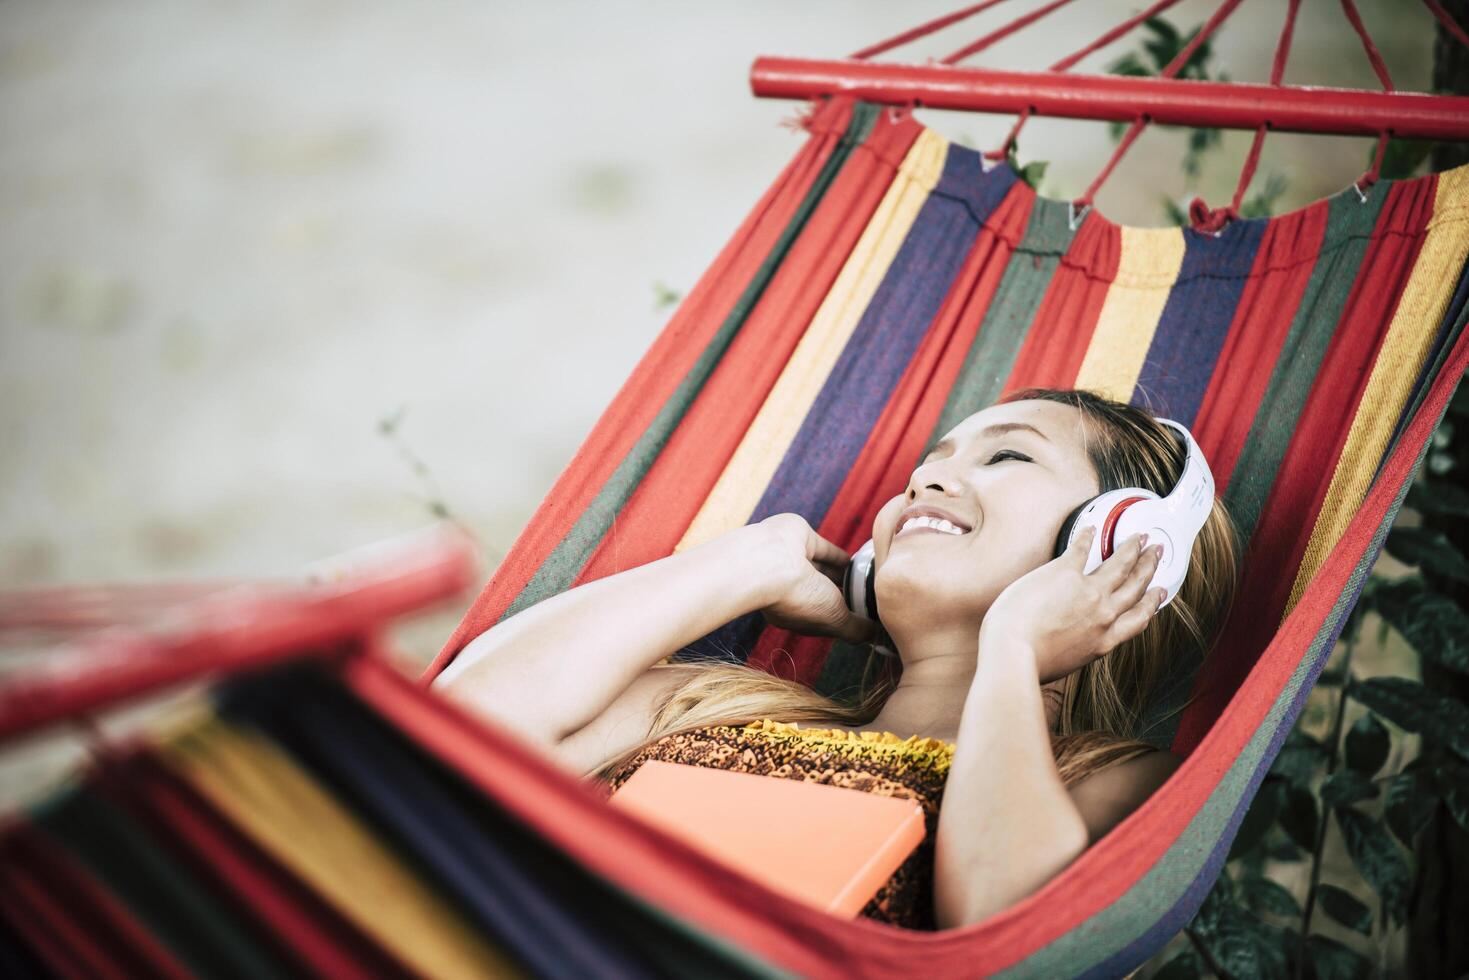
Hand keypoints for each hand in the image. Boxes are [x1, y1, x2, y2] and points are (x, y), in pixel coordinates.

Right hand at [744, 513, 875, 644]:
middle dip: (843, 598)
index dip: (842, 619)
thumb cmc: (798, 597)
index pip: (823, 618)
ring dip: (844, 575)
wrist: (770, 561)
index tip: (865, 620)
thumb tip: (874, 635)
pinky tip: (857, 560)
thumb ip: (855, 630)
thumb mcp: (834, 620)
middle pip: (824, 595)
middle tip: (869, 599)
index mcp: (795, 613)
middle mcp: (793, 590)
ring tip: (866, 580)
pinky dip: (841, 556)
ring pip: (826, 572)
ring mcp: (796, 564)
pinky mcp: (802, 540)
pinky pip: (827, 551)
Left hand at [980, 527, 1165, 682]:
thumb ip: (1078, 647)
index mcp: (1104, 641)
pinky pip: (1082, 548)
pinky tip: (1091, 529)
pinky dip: (1088, 536)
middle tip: (1156, 552)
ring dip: (1132, 548)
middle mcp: (1103, 615)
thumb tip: (1071, 639)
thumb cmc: (1031, 664)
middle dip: (1149, 567)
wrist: (1013, 653)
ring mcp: (1088, 591)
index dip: (1152, 602)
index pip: (1138, 618)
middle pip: (1135, 586)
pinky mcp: (1065, 572)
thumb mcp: (1068, 663)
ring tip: (1140, 537)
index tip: (1159, 591)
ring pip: (1120, 564)